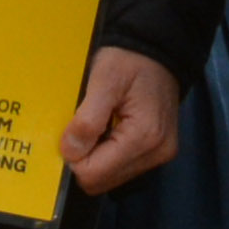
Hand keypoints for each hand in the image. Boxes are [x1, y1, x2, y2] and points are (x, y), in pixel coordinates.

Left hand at [60, 44, 183, 194]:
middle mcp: (156, 153)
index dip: (75, 156)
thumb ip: (87, 120)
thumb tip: (69, 153)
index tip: (74, 128)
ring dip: (96, 157)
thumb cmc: (130, 59)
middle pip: (102, 181)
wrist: (158, 47)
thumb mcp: (104, 80)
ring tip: (100, 125)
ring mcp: (160, 155)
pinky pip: (122, 168)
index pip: (93, 174)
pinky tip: (110, 129)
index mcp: (144, 138)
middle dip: (85, 158)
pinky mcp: (158, 152)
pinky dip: (109, 154)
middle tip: (85, 126)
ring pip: (111, 178)